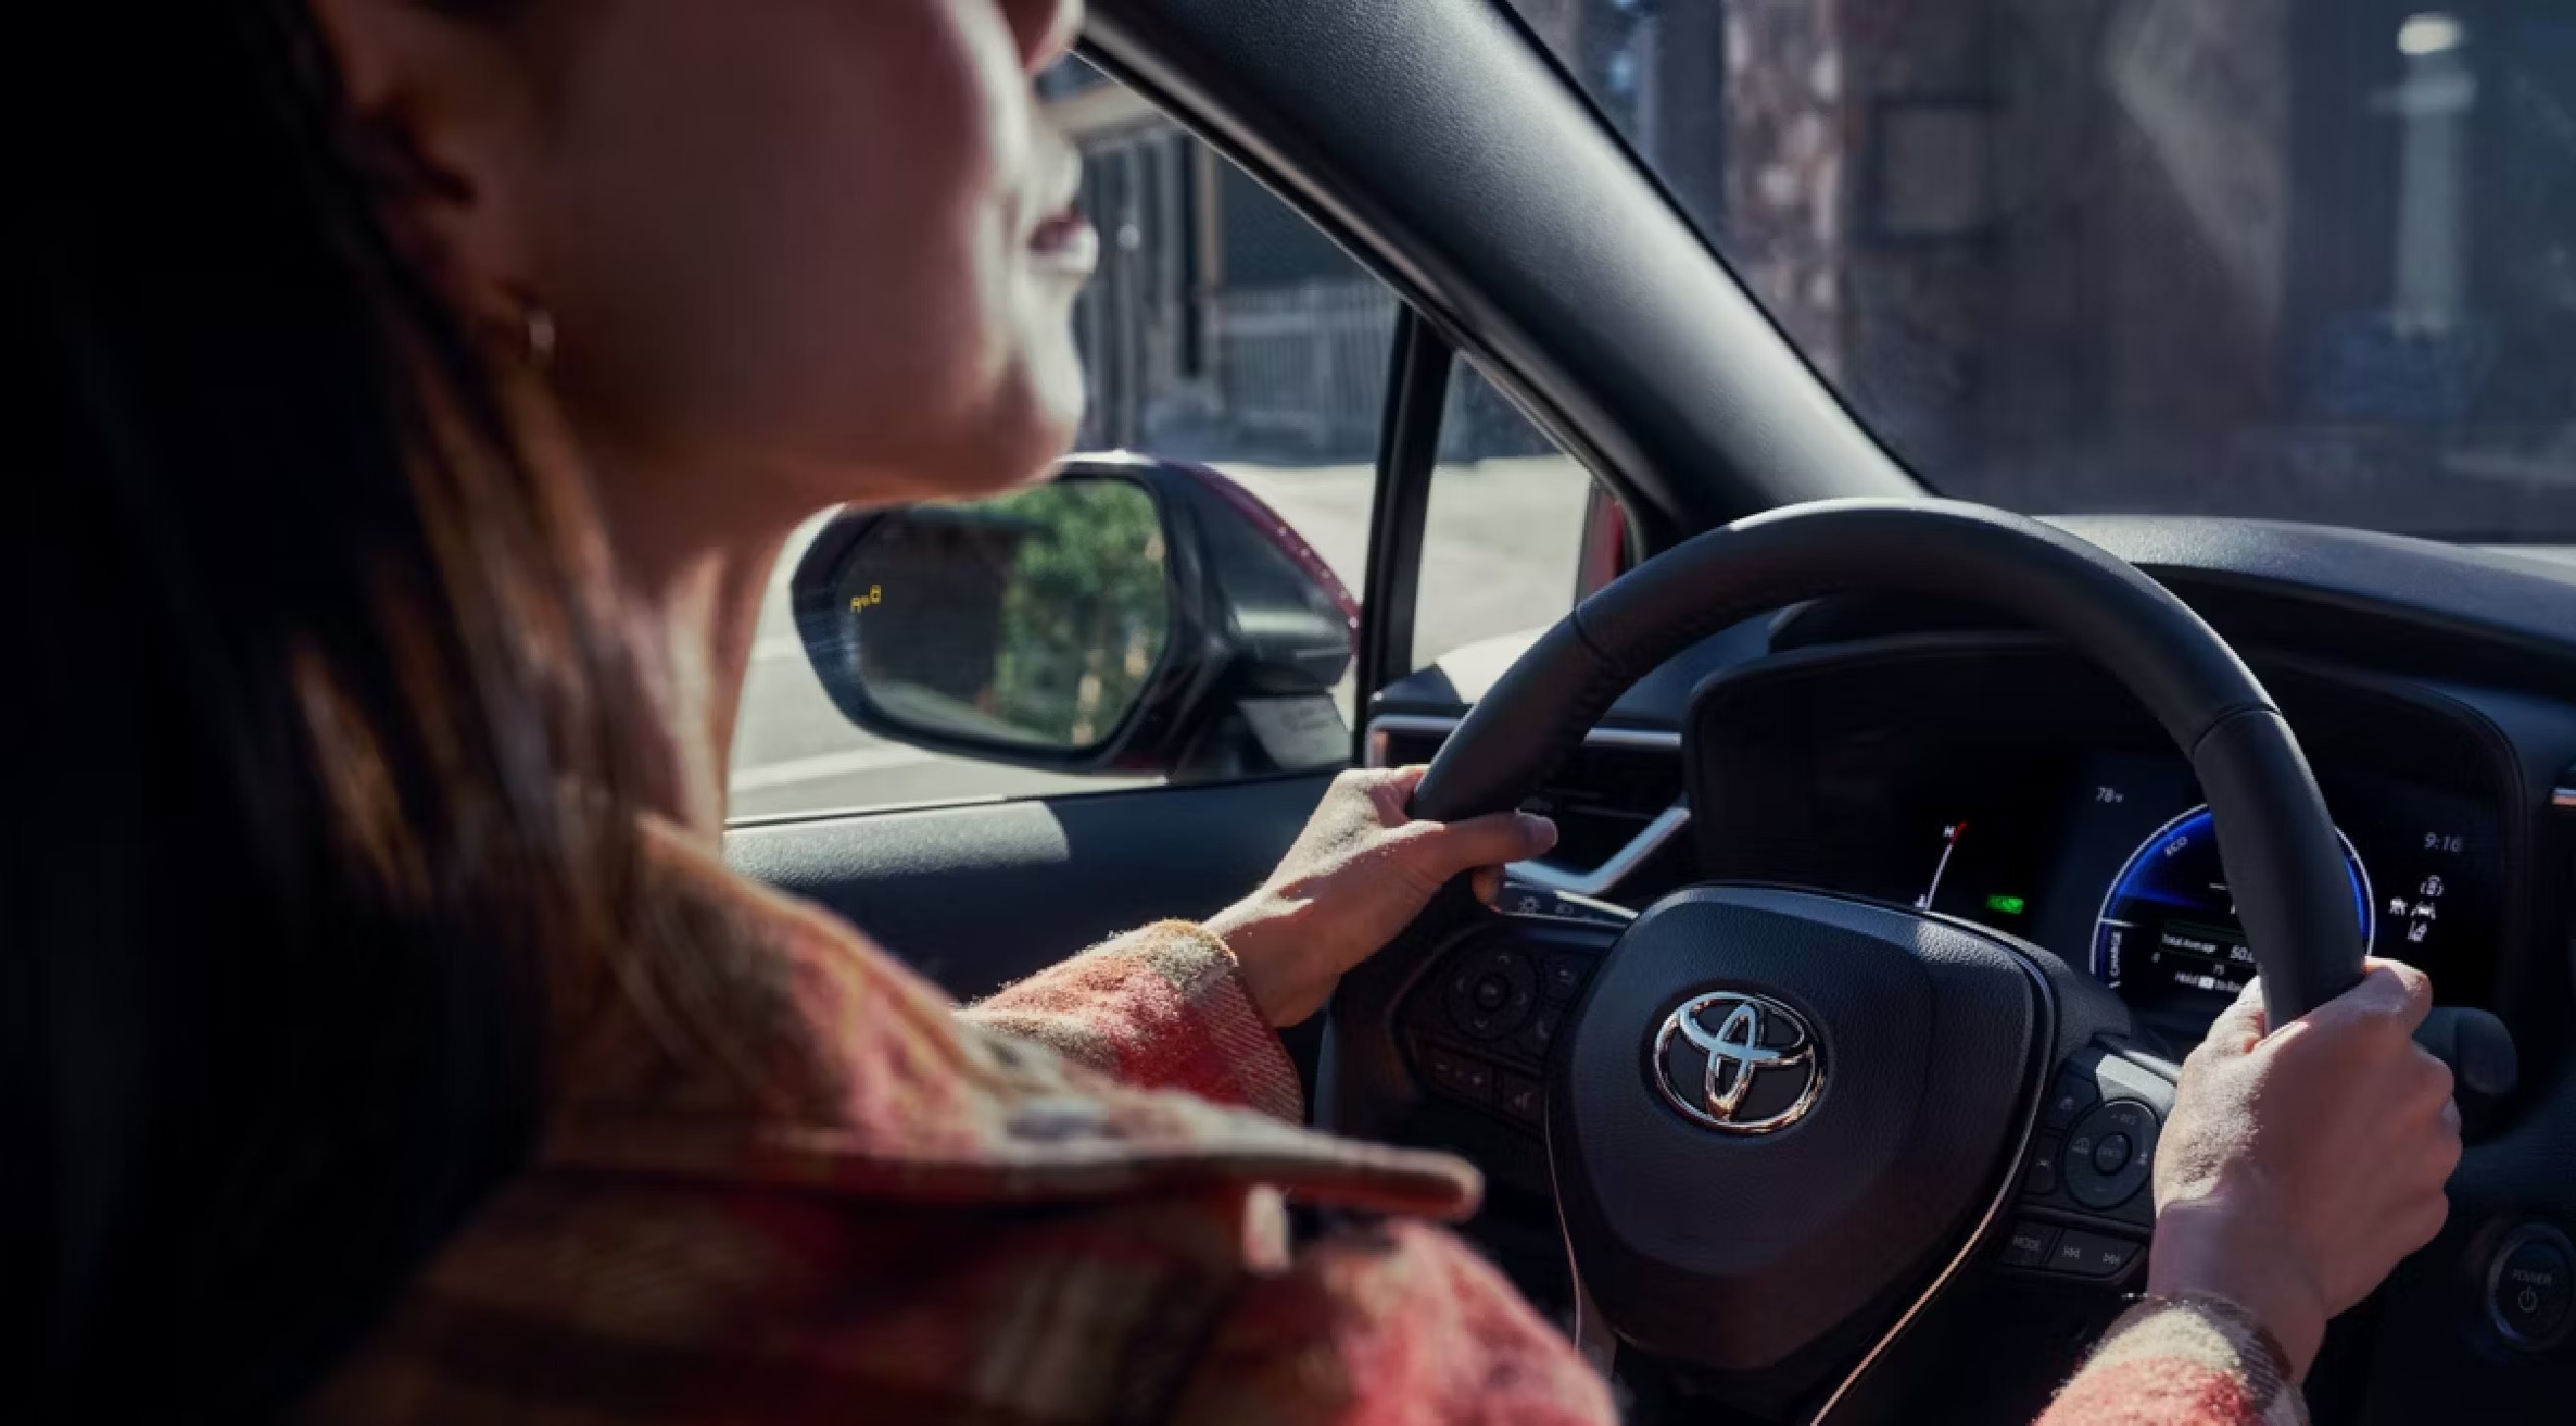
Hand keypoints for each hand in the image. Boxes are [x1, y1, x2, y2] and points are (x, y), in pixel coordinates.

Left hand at [1208, 766, 1556, 1026]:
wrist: (1280, 963)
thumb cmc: (1330, 899)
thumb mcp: (1425, 856)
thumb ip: (1488, 837)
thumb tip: (1539, 829)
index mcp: (1368, 787)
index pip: (1446, 781)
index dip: (1481, 813)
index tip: (1502, 846)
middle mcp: (1359, 819)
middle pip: (1444, 827)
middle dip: (1469, 860)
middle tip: (1478, 887)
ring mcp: (1357, 862)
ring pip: (1429, 867)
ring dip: (1449, 890)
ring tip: (1453, 907)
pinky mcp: (1357, 903)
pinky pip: (1410, 899)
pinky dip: (1427, 912)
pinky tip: (1427, 926)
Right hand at [2146, 959, 2461, 1379]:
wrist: (2244, 1266)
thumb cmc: (2223, 1164)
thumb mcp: (2208, 1066)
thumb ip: (2249, 1018)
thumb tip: (2264, 1000)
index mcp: (2364, 1036)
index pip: (2403, 980)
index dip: (2368, 983)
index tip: (2341, 999)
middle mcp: (2415, 1086)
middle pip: (2404, 1054)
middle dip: (2360, 1065)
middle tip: (2301, 1090)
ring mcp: (2432, 1151)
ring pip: (2412, 1114)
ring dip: (2375, 1119)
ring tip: (2311, 1147)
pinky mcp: (2431, 1206)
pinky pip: (2411, 1171)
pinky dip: (2379, 1173)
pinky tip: (2325, 1187)